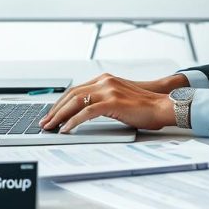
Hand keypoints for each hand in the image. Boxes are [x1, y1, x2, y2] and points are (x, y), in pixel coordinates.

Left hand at [40, 73, 183, 132]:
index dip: (61, 103)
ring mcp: (108, 90)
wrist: (162, 106)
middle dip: (55, 110)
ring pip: (75, 102)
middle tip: (45, 122)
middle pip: (72, 94)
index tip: (52, 114)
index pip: (76, 90)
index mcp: (105, 79)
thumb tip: (84, 114)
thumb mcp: (119, 100)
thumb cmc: (144, 107)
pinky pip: (86, 112)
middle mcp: (104, 82)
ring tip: (51, 127)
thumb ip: (103, 101)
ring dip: (60, 116)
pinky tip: (66, 129)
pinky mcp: (112, 102)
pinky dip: (73, 121)